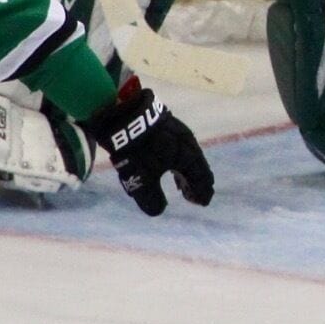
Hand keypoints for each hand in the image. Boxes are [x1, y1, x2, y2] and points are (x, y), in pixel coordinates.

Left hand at [81, 78, 213, 215]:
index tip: (202, 203)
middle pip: (197, 165)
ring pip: (187, 154)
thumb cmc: (136, 150)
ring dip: (186, 171)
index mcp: (187, 156)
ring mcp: (177, 129)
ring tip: (180, 182)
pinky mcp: (164, 122)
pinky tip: (167, 162)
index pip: (201, 178)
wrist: (122, 114)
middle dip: (196, 182)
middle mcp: (187, 142)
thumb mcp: (141, 181)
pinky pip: (178, 145)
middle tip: (193, 195)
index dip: (202, 192)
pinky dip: (177, 159)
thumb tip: (158, 210)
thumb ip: (151, 199)